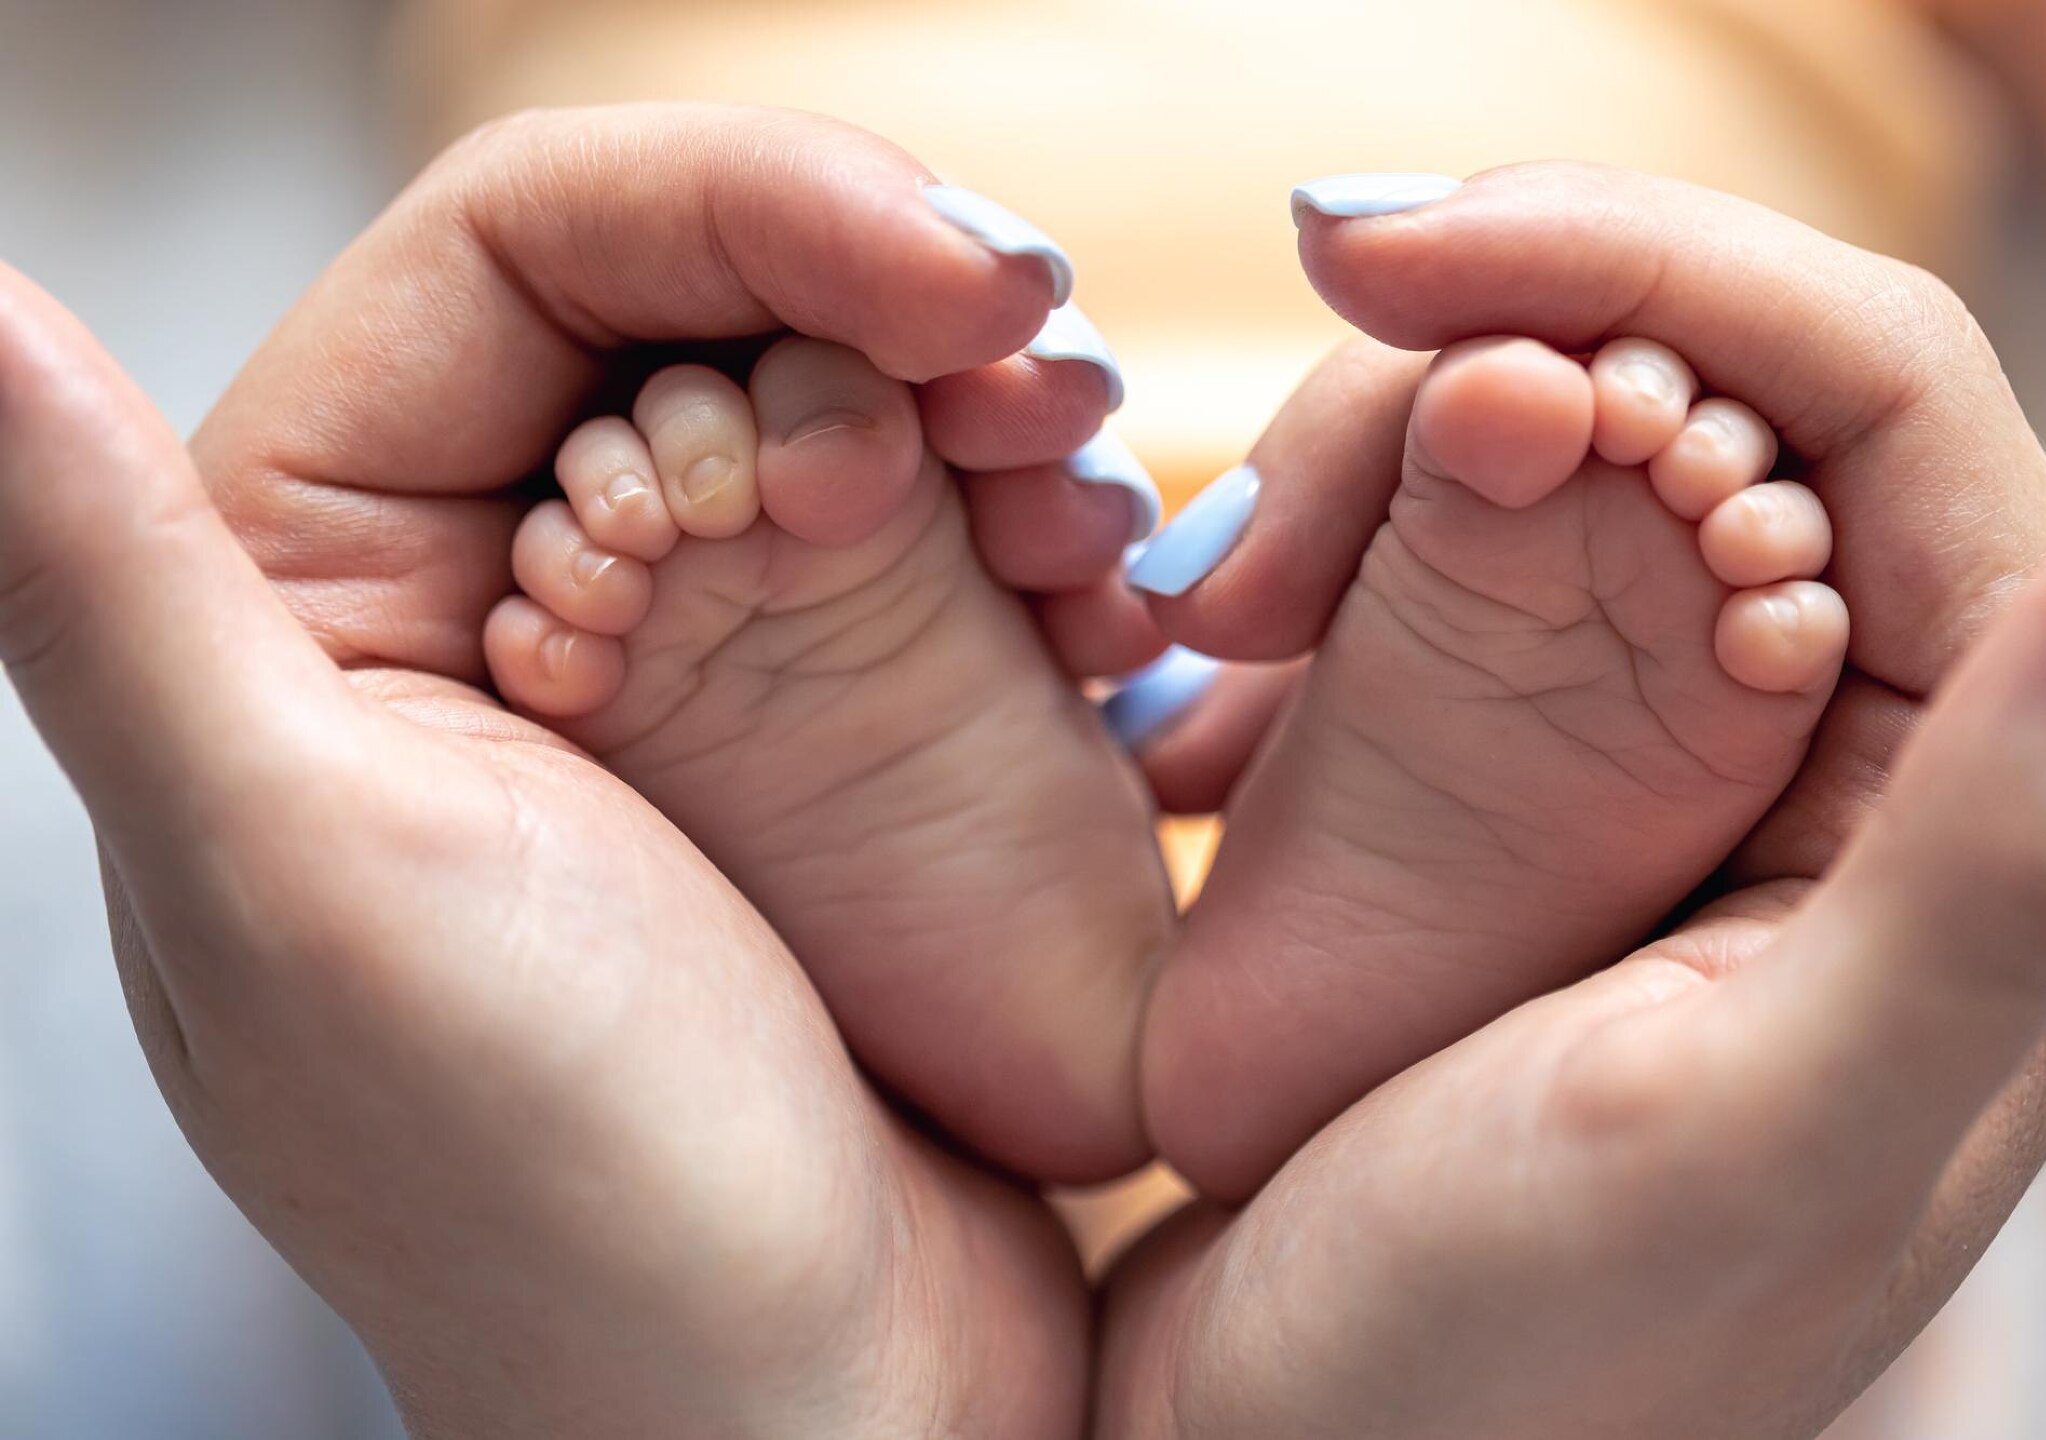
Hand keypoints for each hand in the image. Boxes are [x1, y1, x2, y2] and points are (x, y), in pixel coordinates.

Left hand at [0, 105, 1129, 1437]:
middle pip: (704, 292)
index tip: (953, 272)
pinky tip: (1104, 596)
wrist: (817, 1421)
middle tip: (1050, 383)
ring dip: (994, 406)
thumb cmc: (566, 1211)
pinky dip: (1041, 523)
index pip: (525, 249)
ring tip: (1089, 506)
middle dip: (900, 295)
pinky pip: (945, 535)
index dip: (752, 202)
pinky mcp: (834, 721)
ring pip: (844, 392)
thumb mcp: (310, 888)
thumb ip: (107, 589)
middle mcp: (494, 589)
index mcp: (319, 582)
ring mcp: (686, 653)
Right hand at [1098, 165, 2045, 1437]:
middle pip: (1683, 383)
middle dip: (1441, 383)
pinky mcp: (1529, 778)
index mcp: (1982, 814)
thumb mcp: (1747, 1140)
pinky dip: (1298, 572)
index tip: (1374, 246)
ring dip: (1341, 487)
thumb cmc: (1503, 1376)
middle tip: (1226, 549)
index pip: (1868, 385)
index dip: (1634, 258)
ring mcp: (1676, 754)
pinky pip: (1427, 566)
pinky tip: (1187, 683)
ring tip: (1186, 647)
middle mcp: (1856, 750)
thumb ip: (1992, 880)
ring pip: (1534, 453)